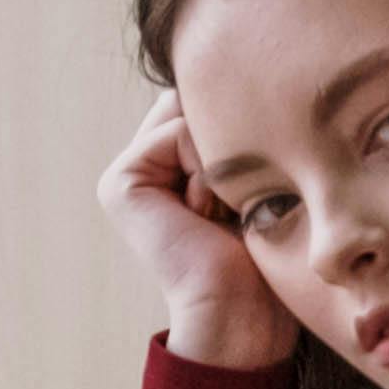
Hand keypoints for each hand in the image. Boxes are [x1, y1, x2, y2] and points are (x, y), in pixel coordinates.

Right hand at [104, 89, 292, 372]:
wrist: (243, 316)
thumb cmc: (268, 257)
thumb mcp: (262, 180)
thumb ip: (242, 130)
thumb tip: (256, 72)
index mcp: (176, 162)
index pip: (212, 102)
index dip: (246, 126)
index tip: (258, 183)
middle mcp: (147, 163)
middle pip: (198, 101)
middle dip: (233, 138)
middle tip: (240, 200)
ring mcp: (129, 172)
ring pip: (191, 114)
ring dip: (223, 157)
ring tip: (224, 210)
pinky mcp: (121, 183)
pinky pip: (177, 133)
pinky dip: (206, 168)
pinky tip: (207, 213)